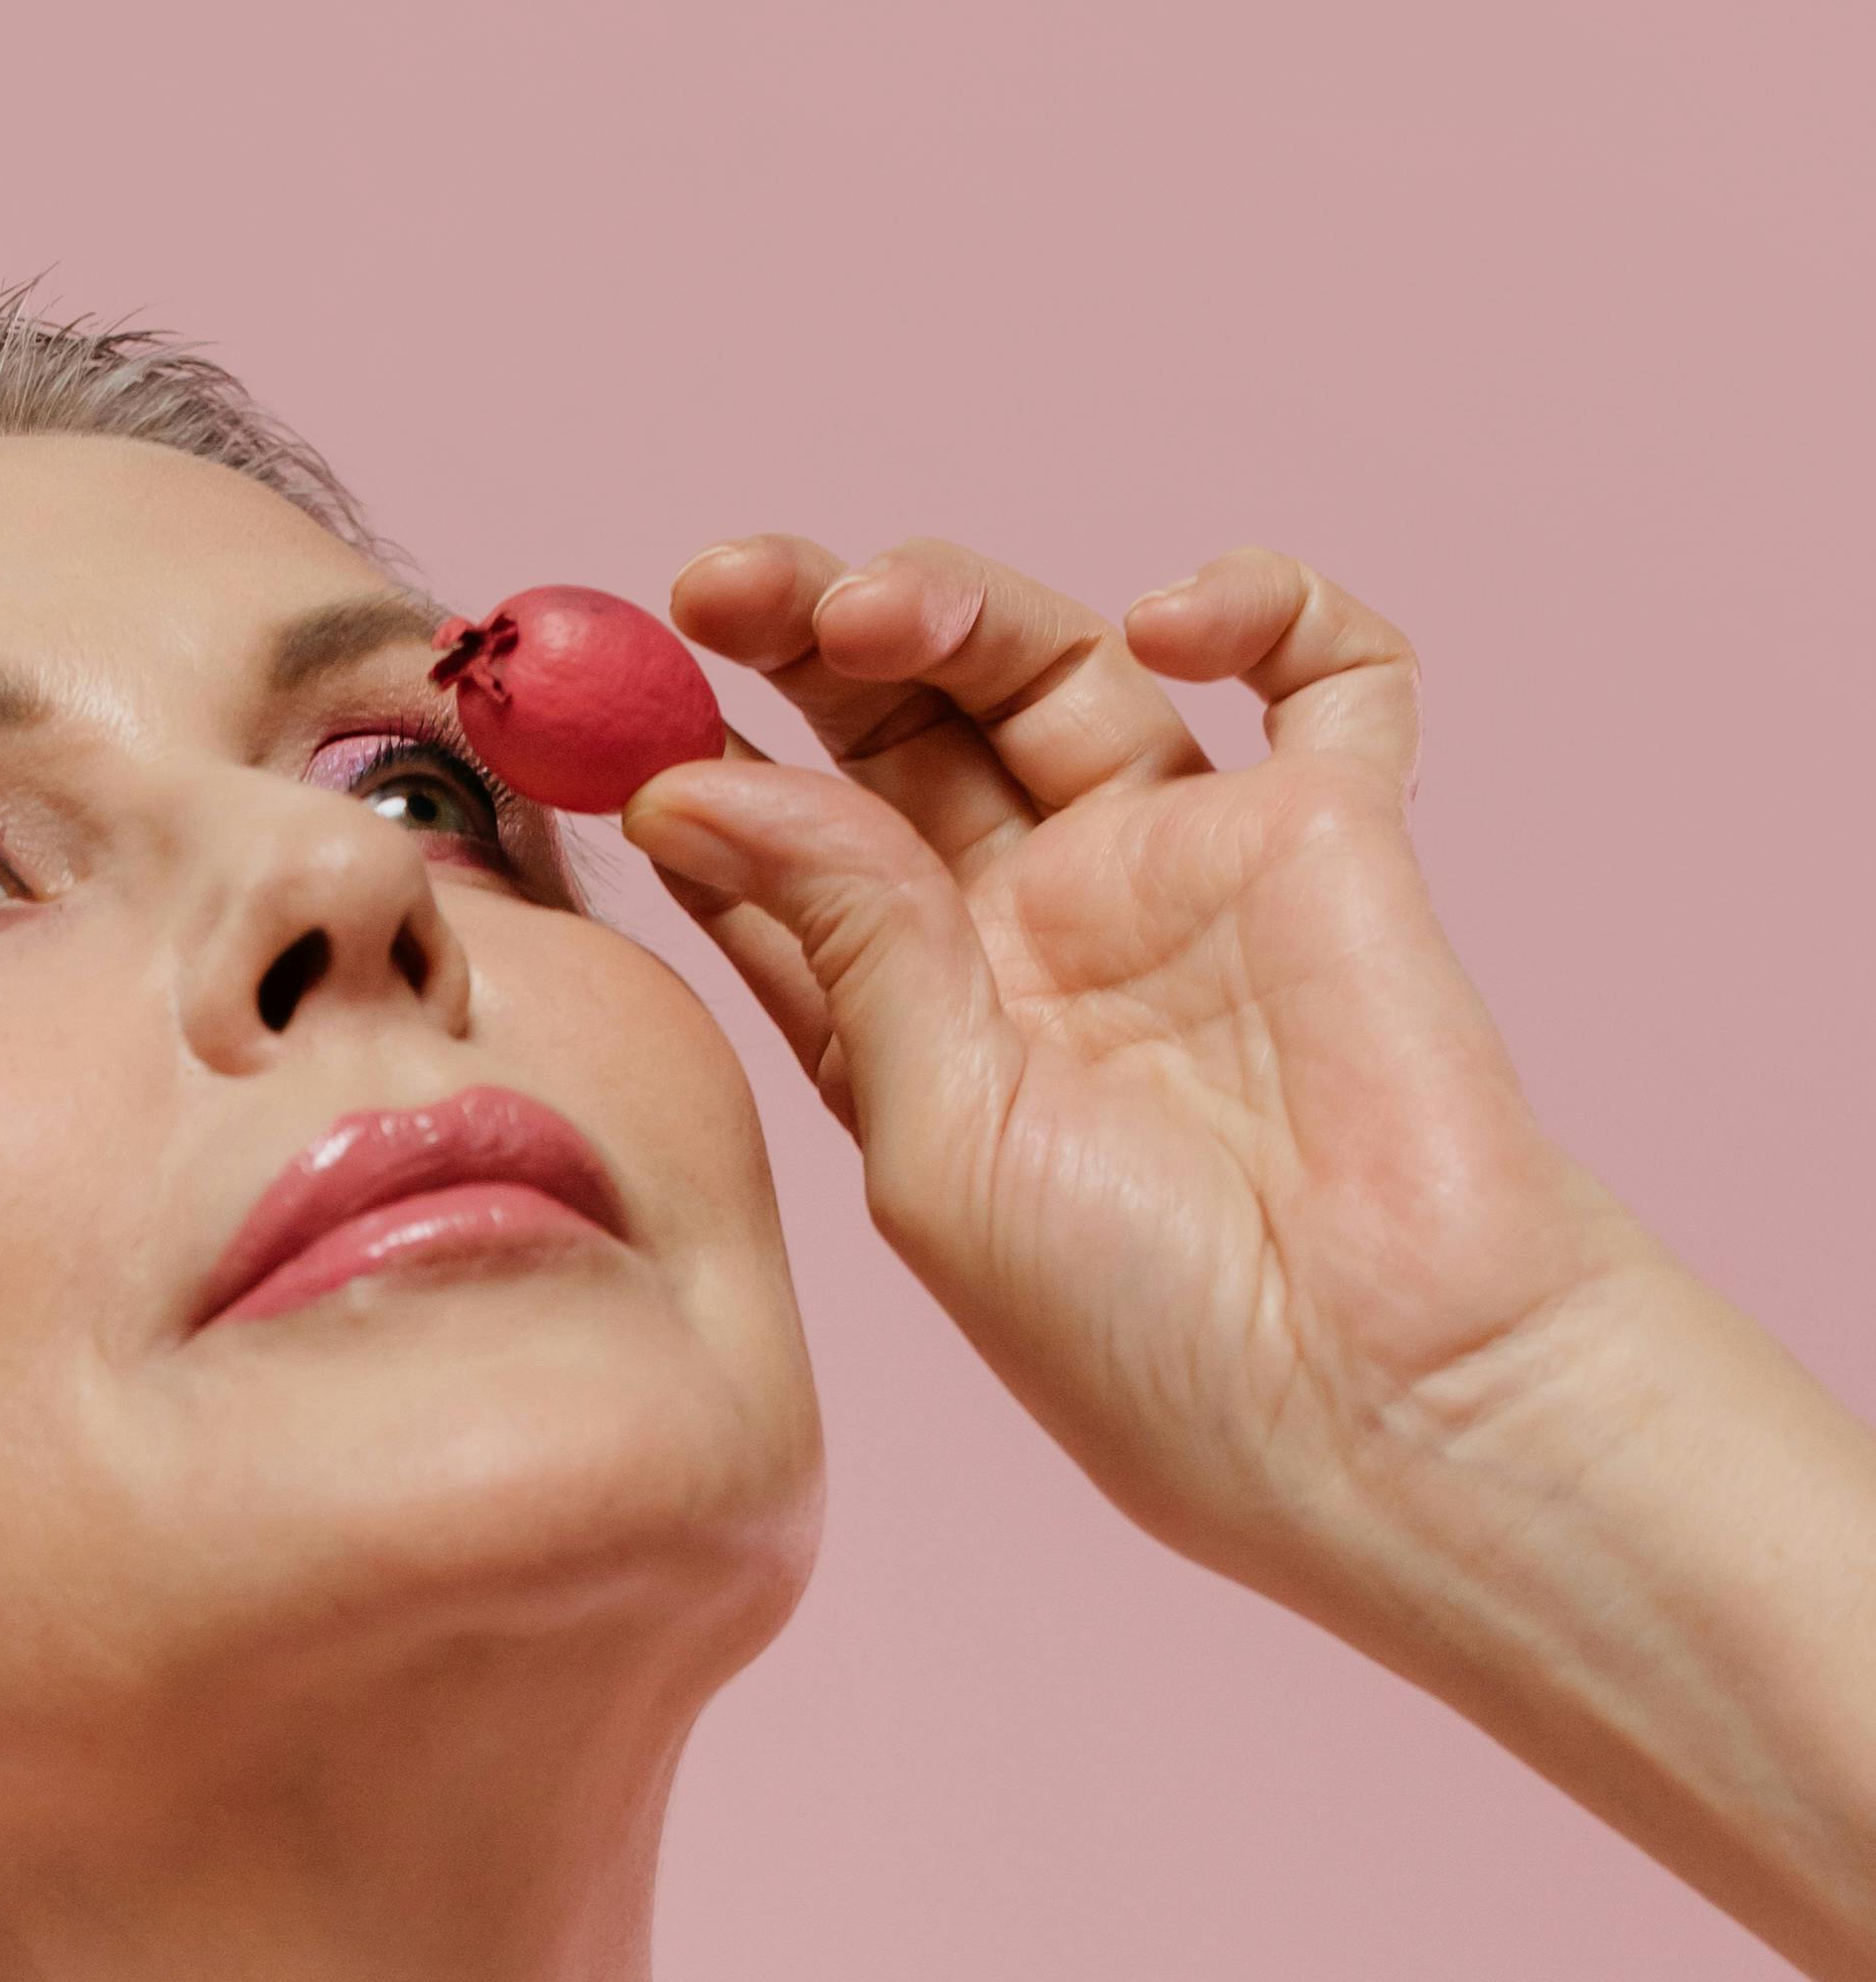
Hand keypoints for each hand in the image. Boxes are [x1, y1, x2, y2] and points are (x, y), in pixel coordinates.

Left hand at [624, 538, 1653, 1617]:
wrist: (1378, 1395)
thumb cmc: (1146, 1332)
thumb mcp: (935, 1142)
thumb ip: (845, 944)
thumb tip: (696, 782)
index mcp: (919, 1031)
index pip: (785, 853)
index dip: (697, 756)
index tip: (602, 704)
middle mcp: (1039, 937)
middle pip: (903, 730)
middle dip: (802, 638)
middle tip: (715, 586)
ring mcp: (1183, 875)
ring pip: (1056, 667)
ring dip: (953, 602)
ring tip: (871, 612)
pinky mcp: (1336, 838)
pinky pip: (1325, 674)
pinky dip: (1261, 604)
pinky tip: (1167, 626)